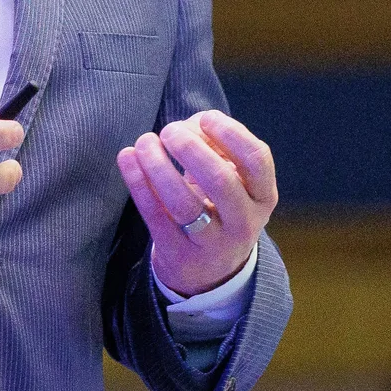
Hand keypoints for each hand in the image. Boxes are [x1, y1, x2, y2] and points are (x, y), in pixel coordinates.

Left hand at [116, 110, 277, 295]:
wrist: (211, 272)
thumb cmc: (220, 208)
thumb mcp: (232, 181)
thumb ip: (216, 146)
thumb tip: (188, 125)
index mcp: (263, 197)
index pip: (257, 160)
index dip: (232, 134)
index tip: (206, 118)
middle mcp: (244, 223)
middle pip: (221, 181)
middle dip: (191, 149)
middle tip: (169, 130)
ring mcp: (212, 244)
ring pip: (184, 204)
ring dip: (159, 166)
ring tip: (144, 142)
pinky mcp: (179, 255)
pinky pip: (156, 217)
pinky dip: (138, 183)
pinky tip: (127, 158)